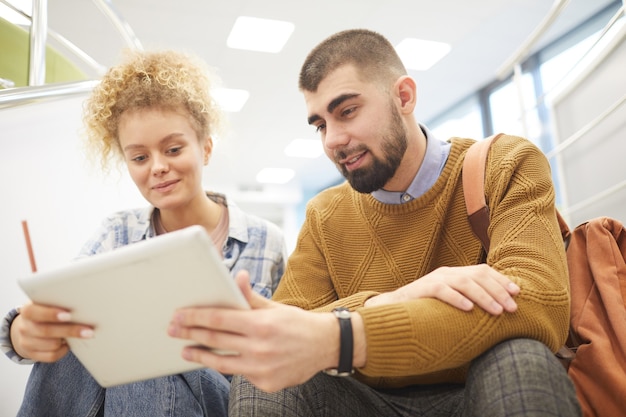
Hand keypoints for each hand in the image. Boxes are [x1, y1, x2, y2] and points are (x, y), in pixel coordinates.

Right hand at [10, 303, 93, 361]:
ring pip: (51, 345)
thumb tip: (81, 306)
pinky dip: (63, 350)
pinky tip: (68, 344)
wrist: (29, 327)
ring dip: (68, 341)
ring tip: (81, 334)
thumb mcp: (47, 304)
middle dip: (70, 331)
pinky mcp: (32, 354)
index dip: (50, 314)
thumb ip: (59, 303)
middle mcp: (24, 327)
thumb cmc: (46, 311)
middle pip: (46, 331)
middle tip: (89, 331)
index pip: (33, 312)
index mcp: (27, 310)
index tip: (69, 315)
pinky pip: (51, 356)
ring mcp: (26, 342)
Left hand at [168, 271, 341, 391]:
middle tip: (173, 330)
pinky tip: (216, 360)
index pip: (219, 319)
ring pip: (221, 362)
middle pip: (215, 340)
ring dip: (199, 355)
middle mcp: (260, 347)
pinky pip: (240, 373)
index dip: (195, 317)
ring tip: (185, 350)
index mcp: (261, 323)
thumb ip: (250, 296)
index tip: (179, 315)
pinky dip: (227, 366)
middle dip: (190, 334)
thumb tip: (237, 276)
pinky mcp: (266, 383)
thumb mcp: (274, 306)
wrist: (324, 346)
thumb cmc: (296, 323)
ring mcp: (262, 368)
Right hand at [364, 264, 519, 313]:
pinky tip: (468, 309)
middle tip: (513, 308)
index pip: (483, 271)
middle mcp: (448, 272)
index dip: (502, 280)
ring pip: (464, 282)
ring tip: (497, 311)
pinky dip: (457, 299)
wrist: (393, 308)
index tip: (517, 293)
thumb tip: (497, 309)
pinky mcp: (422, 289)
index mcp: (456, 273)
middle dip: (498, 291)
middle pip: (478, 275)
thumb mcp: (450, 301)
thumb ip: (468, 300)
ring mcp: (435, 279)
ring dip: (484, 297)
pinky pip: (441, 291)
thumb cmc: (426, 309)